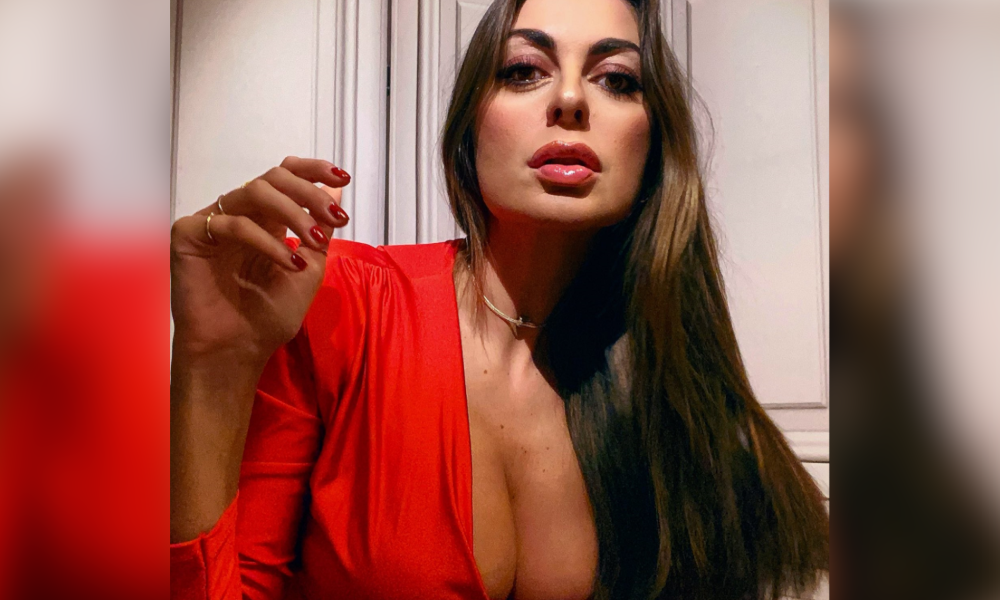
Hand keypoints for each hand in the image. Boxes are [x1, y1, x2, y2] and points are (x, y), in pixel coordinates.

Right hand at [170, 156, 350, 368]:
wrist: (238, 351)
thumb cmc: (269, 317)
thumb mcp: (310, 269)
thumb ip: (320, 229)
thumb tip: (337, 188)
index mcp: (266, 220)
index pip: (286, 177)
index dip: (313, 170)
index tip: (343, 177)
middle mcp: (240, 215)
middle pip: (274, 178)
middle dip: (310, 193)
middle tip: (335, 216)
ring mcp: (213, 222)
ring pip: (255, 191)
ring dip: (293, 213)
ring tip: (315, 242)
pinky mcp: (190, 234)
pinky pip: (233, 224)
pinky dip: (268, 241)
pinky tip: (289, 264)